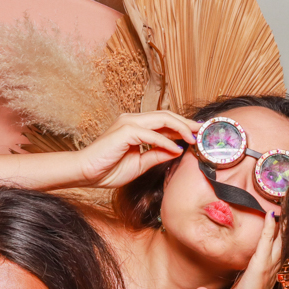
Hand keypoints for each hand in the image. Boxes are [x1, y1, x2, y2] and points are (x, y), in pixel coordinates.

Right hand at [76, 112, 199, 187]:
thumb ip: (157, 155)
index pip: (164, 121)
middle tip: (203, 131)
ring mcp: (128, 123)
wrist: (85, 173)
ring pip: (162, 119)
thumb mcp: (140, 163)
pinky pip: (152, 135)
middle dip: (187, 123)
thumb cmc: (108, 169)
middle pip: (166, 115)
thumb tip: (177, 151)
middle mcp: (132, 120)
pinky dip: (166, 142)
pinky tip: (176, 150)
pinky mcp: (125, 131)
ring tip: (194, 138)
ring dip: (181, 128)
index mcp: (135, 126)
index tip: (198, 133)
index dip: (183, 126)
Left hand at [224, 211, 280, 288]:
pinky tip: (270, 216)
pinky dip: (268, 229)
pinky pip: (265, 243)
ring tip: (285, 206)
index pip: (284, 250)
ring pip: (278, 240)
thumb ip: (258, 276)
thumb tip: (255, 266)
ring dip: (282, 223)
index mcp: (275, 273)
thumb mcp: (253, 287)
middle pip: (286, 243)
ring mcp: (268, 267)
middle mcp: (275, 269)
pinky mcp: (258, 267)